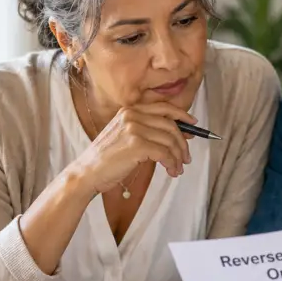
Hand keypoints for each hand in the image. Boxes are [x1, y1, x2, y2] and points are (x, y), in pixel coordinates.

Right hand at [68, 102, 196, 195]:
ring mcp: (134, 129)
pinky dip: (172, 164)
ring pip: (170, 140)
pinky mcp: (137, 145)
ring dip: (178, 157)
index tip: (193, 125)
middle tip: (186, 157)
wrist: (88, 172)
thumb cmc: (107, 159)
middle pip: (170, 125)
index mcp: (130, 111)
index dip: (182, 115)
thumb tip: (177, 134)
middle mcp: (132, 116)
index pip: (163, 108)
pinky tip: (171, 171)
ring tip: (177, 168)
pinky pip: (165, 153)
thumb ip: (146, 130)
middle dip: (182, 143)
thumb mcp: (124, 136)